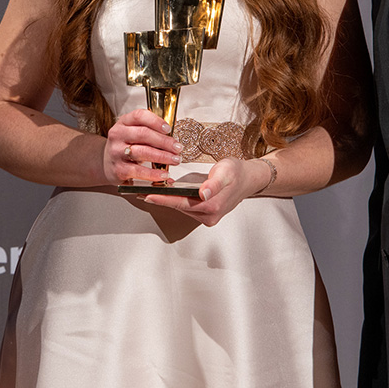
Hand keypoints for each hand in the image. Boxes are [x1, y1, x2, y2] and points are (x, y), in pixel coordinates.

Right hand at [102, 108, 182, 184]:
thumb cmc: (125, 146)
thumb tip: (173, 138)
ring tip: (175, 160)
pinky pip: (139, 171)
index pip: (139, 116)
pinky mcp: (119, 169)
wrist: (106, 163)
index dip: (156, 121)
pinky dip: (154, 174)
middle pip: (143, 134)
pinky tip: (164, 175)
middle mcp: (118, 135)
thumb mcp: (132, 133)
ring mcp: (117, 152)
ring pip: (142, 152)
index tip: (169, 129)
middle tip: (178, 147)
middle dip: (164, 141)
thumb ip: (149, 131)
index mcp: (123, 122)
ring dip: (162, 156)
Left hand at [140, 157, 272, 225]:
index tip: (147, 195)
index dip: (164, 199)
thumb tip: (204, 194)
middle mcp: (209, 215)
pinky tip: (165, 192)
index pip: (182, 203)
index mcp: (212, 206)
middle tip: (139, 192)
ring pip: (181, 208)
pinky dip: (175, 200)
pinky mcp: (205, 213)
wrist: (249, 178)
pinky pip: (185, 207)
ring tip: (148, 190)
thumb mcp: (226, 171)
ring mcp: (207, 216)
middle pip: (178, 207)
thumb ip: (215, 183)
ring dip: (166, 200)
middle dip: (160, 199)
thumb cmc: (237, 173)